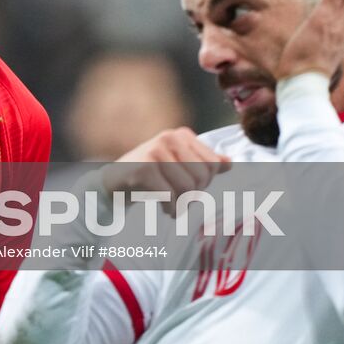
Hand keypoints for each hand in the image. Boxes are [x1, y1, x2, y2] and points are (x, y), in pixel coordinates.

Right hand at [101, 127, 231, 200]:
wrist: (113, 183)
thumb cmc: (150, 175)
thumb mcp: (178, 165)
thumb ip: (204, 162)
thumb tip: (230, 163)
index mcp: (181, 135)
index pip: (212, 164)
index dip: (205, 182)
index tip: (190, 188)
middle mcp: (169, 138)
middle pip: (202, 176)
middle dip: (194, 195)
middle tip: (181, 200)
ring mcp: (155, 151)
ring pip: (187, 187)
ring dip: (182, 205)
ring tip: (172, 206)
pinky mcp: (143, 167)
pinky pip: (170, 195)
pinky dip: (170, 208)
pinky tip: (163, 208)